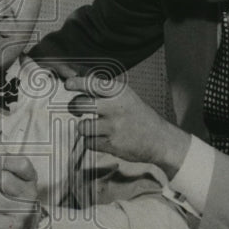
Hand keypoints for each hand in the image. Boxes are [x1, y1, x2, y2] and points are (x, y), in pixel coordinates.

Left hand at [66, 77, 190, 177]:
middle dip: (74, 107)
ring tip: (94, 127)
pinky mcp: (112, 145)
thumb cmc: (140, 117)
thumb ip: (105, 92)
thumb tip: (79, 85)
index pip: (93, 84)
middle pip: (81, 104)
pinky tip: (101, 138)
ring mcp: (113, 127)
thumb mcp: (127, 98)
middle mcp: (116, 108)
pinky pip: (88, 142)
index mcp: (120, 93)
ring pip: (82, 126)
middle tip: (76, 109)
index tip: (68, 84)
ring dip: (84, 128)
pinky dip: (91, 142)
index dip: (78, 83)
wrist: (160, 140)